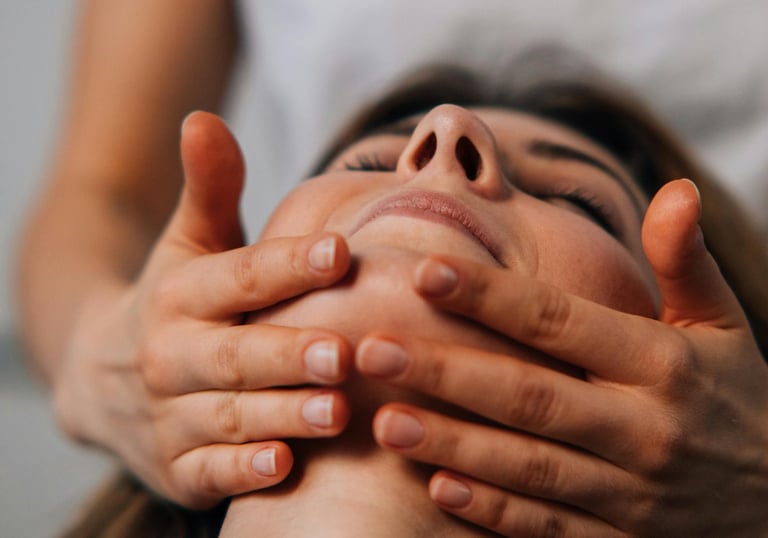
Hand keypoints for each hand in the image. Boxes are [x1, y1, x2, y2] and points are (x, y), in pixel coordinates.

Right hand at [54, 112, 352, 507]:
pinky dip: (242, 471)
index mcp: (179, 295)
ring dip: (281, 414)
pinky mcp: (177, 466)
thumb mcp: (188, 246)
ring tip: (337, 410)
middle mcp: (169, 355)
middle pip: (232, 354)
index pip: (237, 276)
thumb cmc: (176, 302)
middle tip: (342, 349)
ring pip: (227, 415)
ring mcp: (170, 416)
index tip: (340, 251)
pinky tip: (284, 467)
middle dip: (286, 354)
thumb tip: (204, 117)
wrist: (100, 378)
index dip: (287, 265)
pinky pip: (209, 472)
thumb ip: (209, 190)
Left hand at [356, 179, 767, 535]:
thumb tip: (676, 189)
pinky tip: (436, 488)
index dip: (490, 295)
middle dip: (447, 372)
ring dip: (453, 446)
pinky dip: (492, 512)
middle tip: (369, 348)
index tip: (424, 271)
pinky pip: (548, 529)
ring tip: (385, 420)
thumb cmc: (738, 398)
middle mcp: (644, 428)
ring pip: (528, 467)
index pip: (559, 321)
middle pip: (529, 395)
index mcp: (663, 363)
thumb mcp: (725, 326)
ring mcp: (632, 494)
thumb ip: (689, 262)